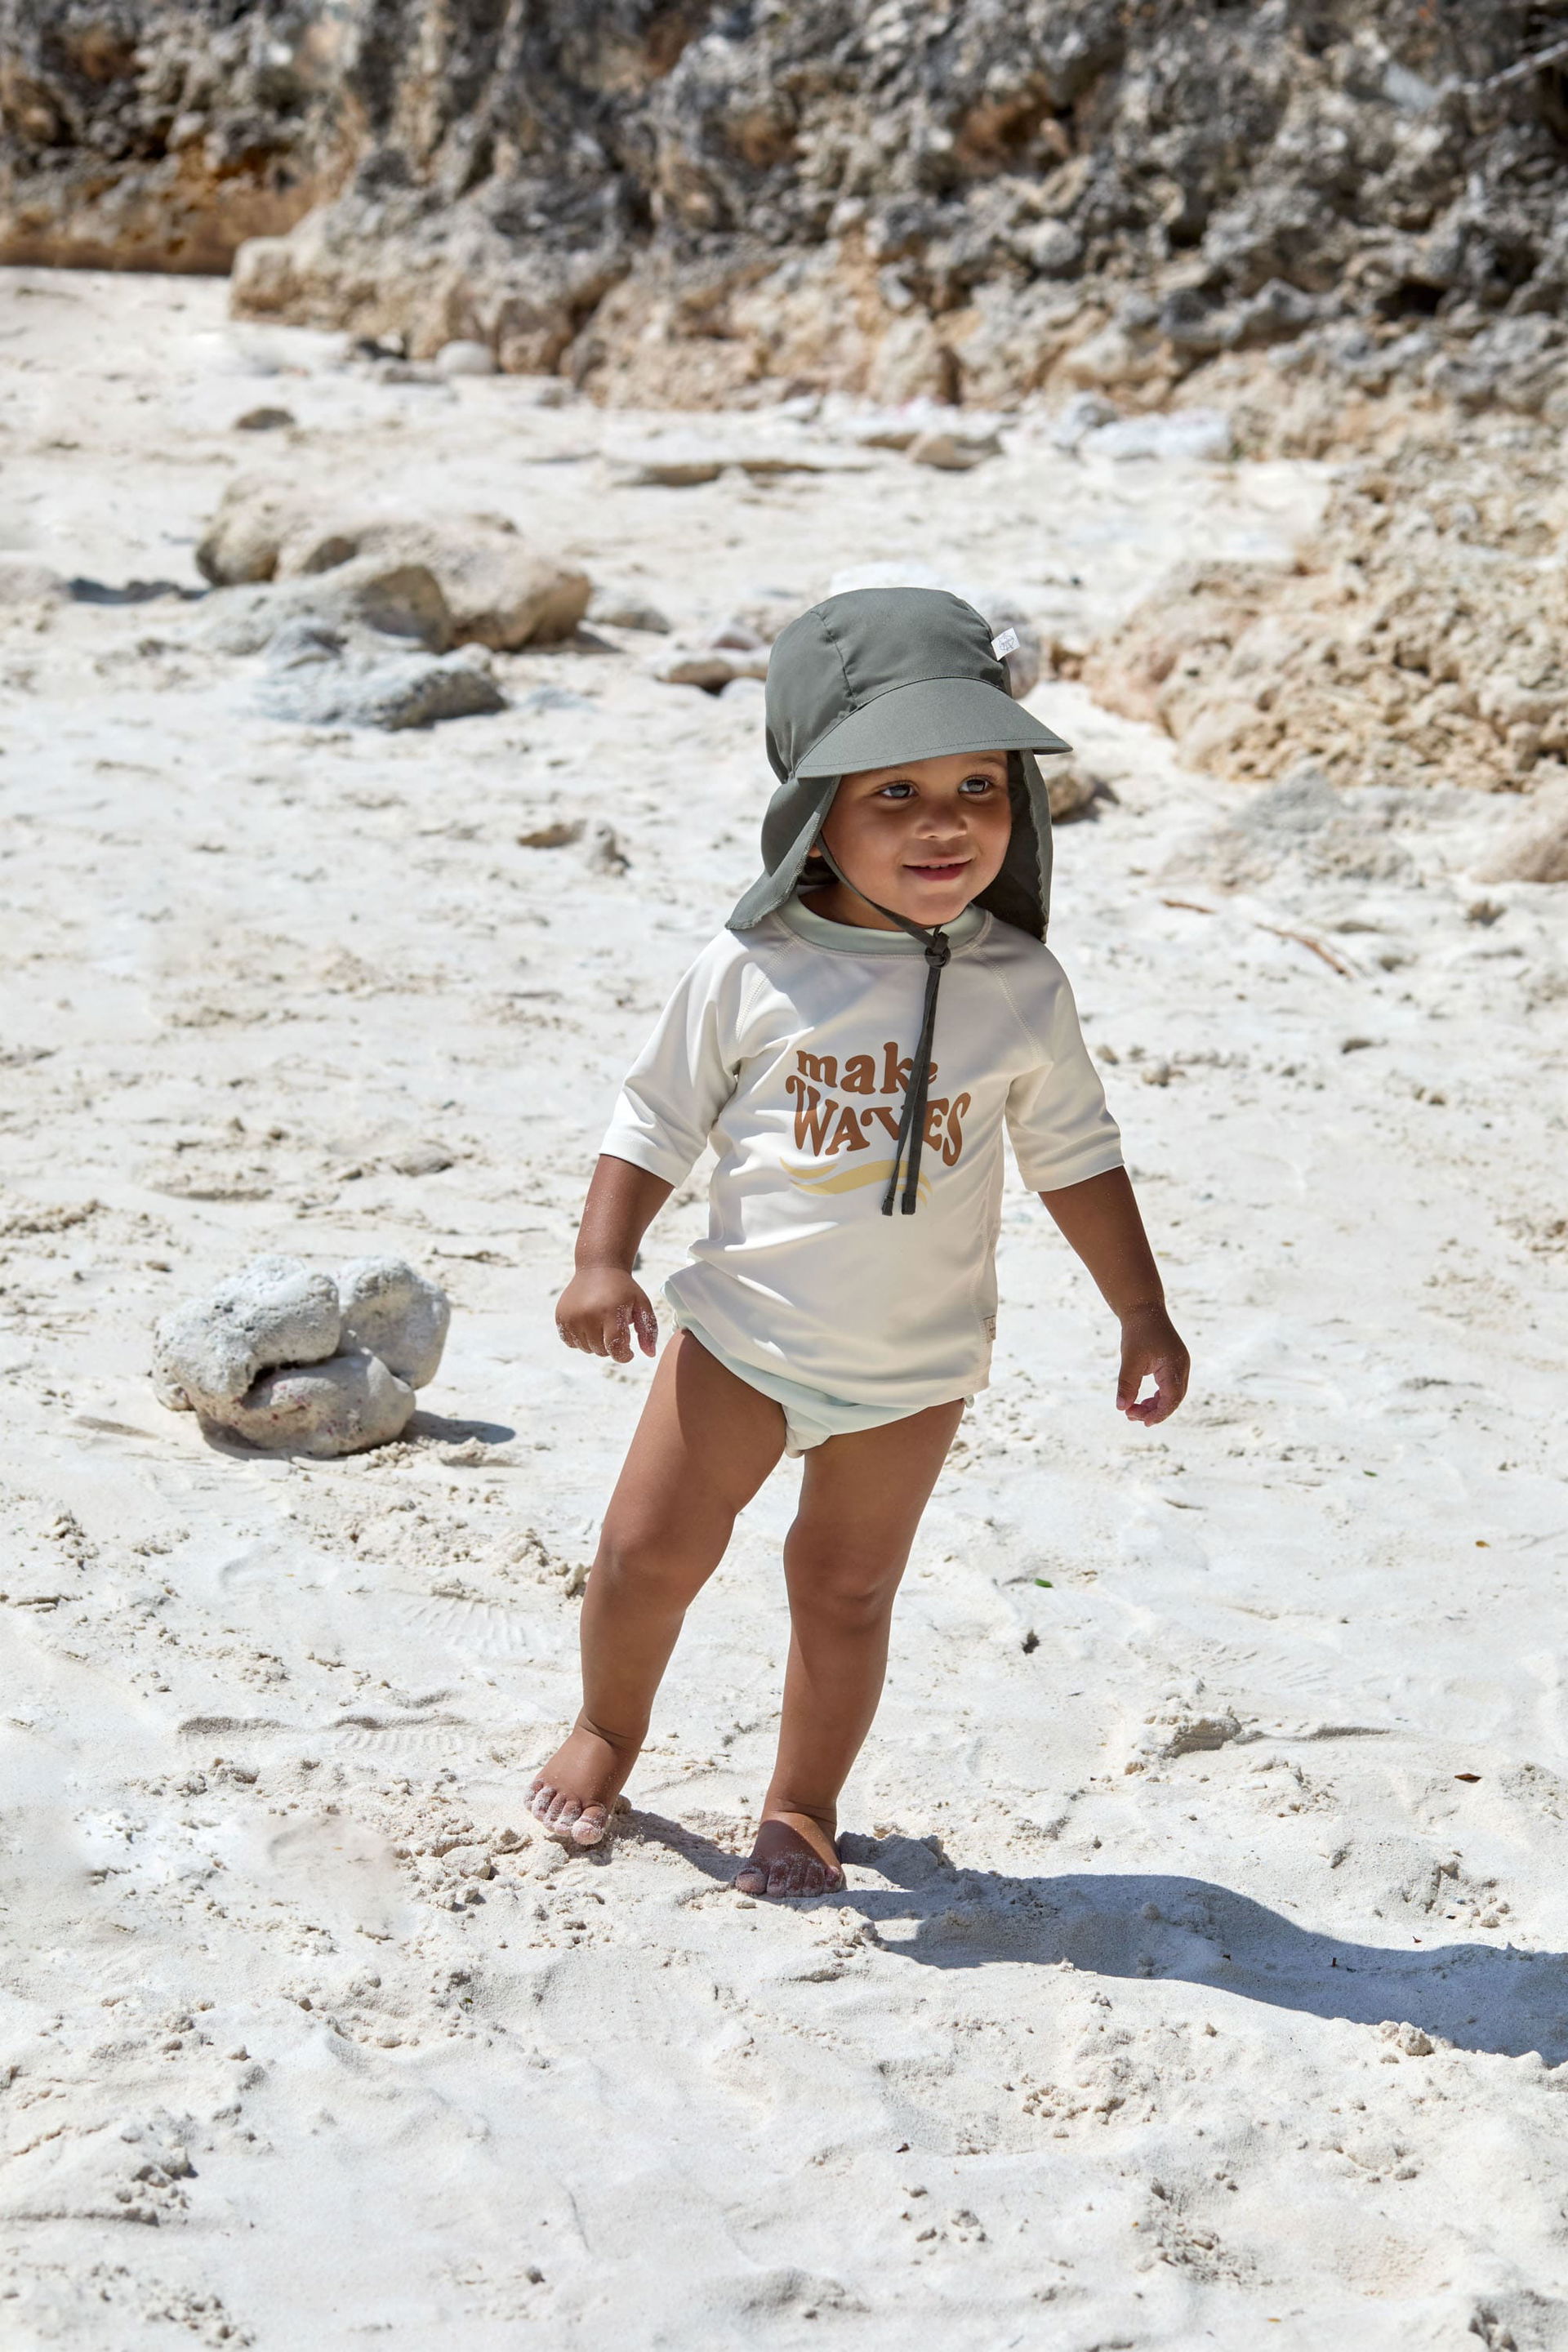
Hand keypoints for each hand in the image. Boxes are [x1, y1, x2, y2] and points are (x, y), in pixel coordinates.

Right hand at [555, 1266, 657, 1361]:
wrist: (598, 1267)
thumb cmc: (623, 1288)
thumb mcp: (642, 1305)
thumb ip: (649, 1330)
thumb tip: (650, 1354)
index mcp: (610, 1312)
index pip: (615, 1348)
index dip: (624, 1355)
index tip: (629, 1352)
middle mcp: (587, 1315)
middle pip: (600, 1350)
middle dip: (611, 1346)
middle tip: (616, 1331)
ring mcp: (571, 1316)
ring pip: (585, 1348)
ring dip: (596, 1343)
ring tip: (603, 1326)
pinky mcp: (561, 1316)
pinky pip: (571, 1342)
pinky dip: (581, 1340)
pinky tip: (589, 1326)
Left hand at [1116, 1303, 1188, 1425]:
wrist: (1142, 1308)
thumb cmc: (1137, 1333)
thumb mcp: (1130, 1360)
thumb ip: (1127, 1385)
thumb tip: (1121, 1408)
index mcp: (1176, 1366)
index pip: (1172, 1398)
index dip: (1159, 1413)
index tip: (1143, 1422)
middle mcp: (1182, 1366)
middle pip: (1174, 1398)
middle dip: (1154, 1411)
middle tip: (1131, 1417)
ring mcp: (1180, 1364)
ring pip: (1172, 1394)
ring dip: (1155, 1405)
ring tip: (1133, 1411)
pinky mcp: (1174, 1363)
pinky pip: (1170, 1386)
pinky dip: (1157, 1396)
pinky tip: (1142, 1401)